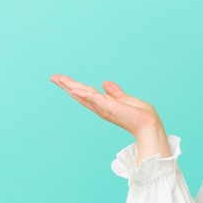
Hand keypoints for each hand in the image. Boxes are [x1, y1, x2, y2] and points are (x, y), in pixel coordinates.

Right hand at [51, 74, 170, 159]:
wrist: (149, 124)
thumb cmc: (140, 115)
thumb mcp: (124, 99)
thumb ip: (115, 92)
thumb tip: (105, 83)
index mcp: (104, 104)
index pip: (86, 94)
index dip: (73, 87)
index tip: (61, 79)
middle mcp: (101, 107)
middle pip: (80, 94)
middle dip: (66, 86)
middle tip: (53, 77)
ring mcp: (104, 108)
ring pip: (84, 95)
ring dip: (70, 86)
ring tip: (58, 79)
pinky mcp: (110, 107)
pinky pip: (95, 99)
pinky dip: (84, 94)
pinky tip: (74, 89)